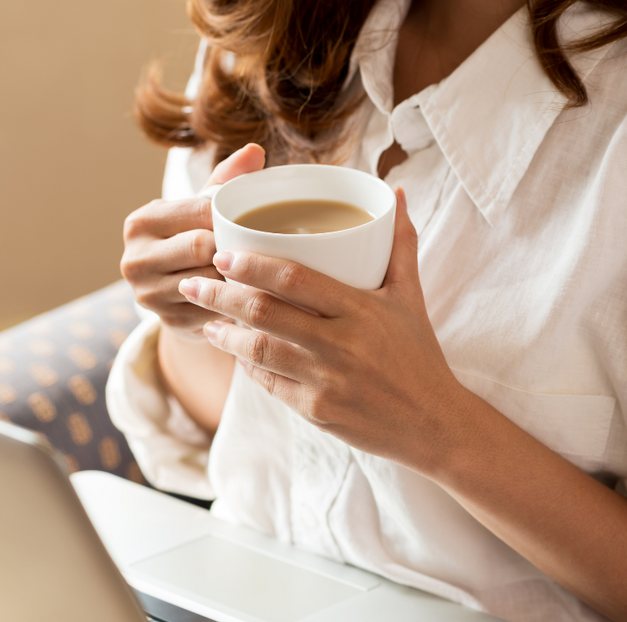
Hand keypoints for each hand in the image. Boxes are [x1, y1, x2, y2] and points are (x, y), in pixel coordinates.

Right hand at [120, 143, 265, 338]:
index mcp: (141, 222)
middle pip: (200, 247)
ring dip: (235, 276)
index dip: (230, 216)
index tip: (254, 218)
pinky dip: (233, 302)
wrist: (177, 297)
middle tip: (258, 246)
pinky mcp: (168, 322)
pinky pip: (214, 309)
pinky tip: (246, 295)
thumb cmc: (193, 240)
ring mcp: (148, 295)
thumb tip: (255, 151)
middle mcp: (135, 259)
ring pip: (209, 280)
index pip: (197, 211)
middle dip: (231, 247)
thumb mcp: (201, 209)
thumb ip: (225, 180)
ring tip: (255, 270)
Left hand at [178, 189, 465, 470]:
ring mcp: (325, 381)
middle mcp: (340, 344)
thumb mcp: (411, 296)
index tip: (222, 255)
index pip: (294, 278)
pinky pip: (268, 384)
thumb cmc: (419, 355)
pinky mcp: (315, 412)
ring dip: (223, 334)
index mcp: (360, 310)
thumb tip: (394, 194)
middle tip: (192, 283)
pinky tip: (235, 354)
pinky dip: (246, 366)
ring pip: (257, 351)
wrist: (434, 423)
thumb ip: (400, 244)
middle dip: (219, 296)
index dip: (251, 264)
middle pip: (263, 313)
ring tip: (204, 320)